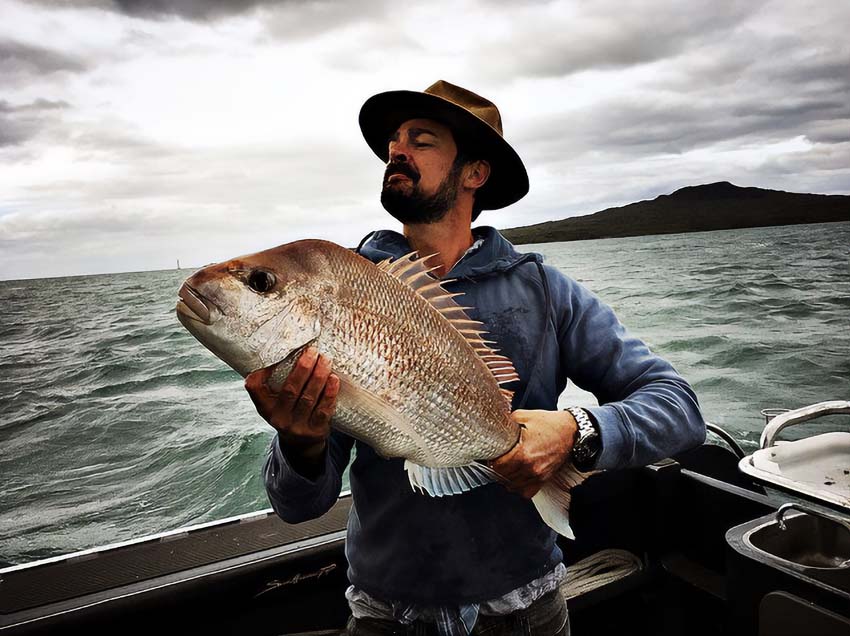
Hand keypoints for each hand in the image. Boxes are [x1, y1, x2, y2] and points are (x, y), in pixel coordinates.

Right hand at [244, 347, 339, 464]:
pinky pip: (323, 410)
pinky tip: (333, 379)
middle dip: (303, 368)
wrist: (301, 444)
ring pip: (308, 398)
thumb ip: (274, 381)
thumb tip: (285, 348)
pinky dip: (329, 393)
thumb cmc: (288, 411)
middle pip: (290, 390)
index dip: (261, 371)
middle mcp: (278, 418)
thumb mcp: (274, 401)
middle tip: (313, 351)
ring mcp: (297, 426)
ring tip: (325, 360)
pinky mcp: (315, 431)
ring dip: (318, 377)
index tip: (276, 354)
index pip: (255, 388)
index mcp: (265, 407)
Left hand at [490, 409, 577, 498]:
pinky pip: (526, 492)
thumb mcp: (524, 416)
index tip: (492, 455)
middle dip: (497, 469)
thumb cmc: (550, 424)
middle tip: (497, 460)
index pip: (498, 465)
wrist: (571, 431)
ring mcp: (538, 475)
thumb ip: (507, 422)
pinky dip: (519, 487)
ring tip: (506, 468)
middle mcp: (530, 467)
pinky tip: (517, 477)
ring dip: (506, 478)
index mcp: (523, 452)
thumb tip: (496, 425)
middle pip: (503, 477)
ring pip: (513, 487)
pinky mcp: (543, 479)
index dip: (492, 460)